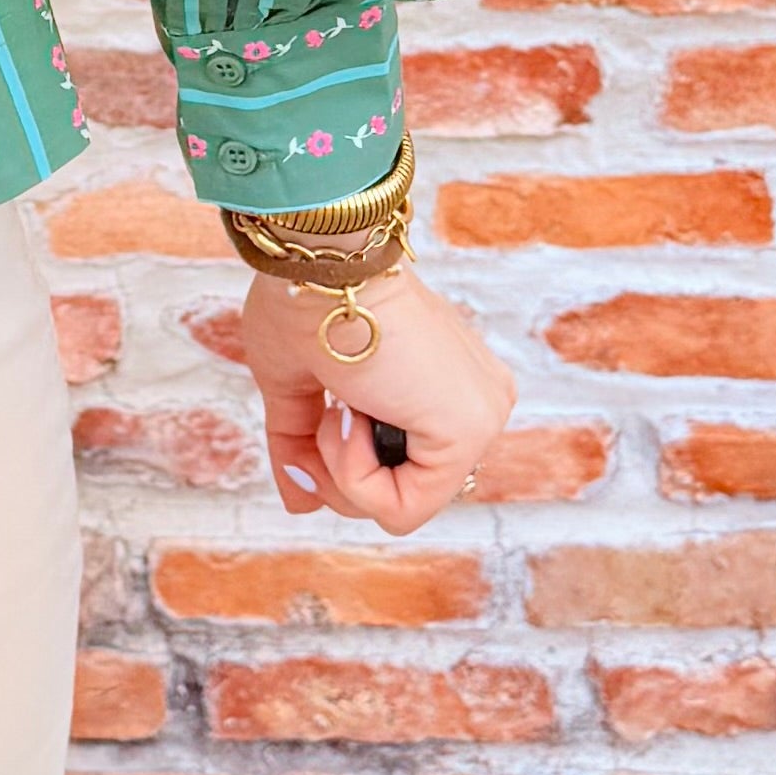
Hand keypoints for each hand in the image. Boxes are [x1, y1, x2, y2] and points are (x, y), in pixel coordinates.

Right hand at [236, 254, 510, 536]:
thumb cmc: (304, 302)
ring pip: (400, 507)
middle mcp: (474, 404)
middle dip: (338, 473)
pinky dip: (354, 476)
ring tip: (336, 406)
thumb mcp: (295, 385)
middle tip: (322, 416)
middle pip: (399, 494)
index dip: (339, 466)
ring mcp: (480, 417)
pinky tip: (347, 414)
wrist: (320, 266)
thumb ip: (303, 446)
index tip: (316, 418)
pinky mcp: (469, 430)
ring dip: (342, 469)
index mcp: (442, 389)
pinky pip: (402, 508)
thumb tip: (300, 500)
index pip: (398, 471)